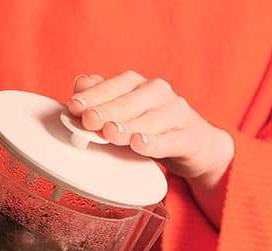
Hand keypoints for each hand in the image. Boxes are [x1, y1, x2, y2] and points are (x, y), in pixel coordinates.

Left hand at [67, 71, 234, 223]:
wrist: (197, 146)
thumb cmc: (152, 128)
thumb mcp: (125, 114)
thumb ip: (102, 99)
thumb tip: (80, 83)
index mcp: (139, 85)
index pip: (115, 85)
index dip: (94, 95)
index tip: (74, 106)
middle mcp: (159, 93)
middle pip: (129, 101)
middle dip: (107, 110)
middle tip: (89, 119)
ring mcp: (177, 114)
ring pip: (150, 119)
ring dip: (127, 126)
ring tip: (109, 132)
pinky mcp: (190, 137)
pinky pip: (171, 140)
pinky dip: (154, 142)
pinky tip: (139, 143)